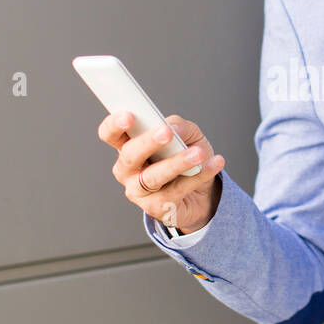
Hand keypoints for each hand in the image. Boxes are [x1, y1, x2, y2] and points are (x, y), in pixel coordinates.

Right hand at [99, 111, 224, 232]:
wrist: (203, 193)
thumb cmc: (187, 158)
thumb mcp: (188, 135)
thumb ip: (179, 126)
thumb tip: (173, 127)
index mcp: (128, 145)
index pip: (111, 134)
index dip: (115, 125)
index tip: (129, 116)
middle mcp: (127, 170)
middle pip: (129, 156)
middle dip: (147, 143)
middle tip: (166, 132)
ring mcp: (138, 191)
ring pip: (153, 177)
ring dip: (177, 163)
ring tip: (198, 153)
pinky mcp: (155, 207)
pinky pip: (176, 190)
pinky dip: (198, 176)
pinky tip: (213, 164)